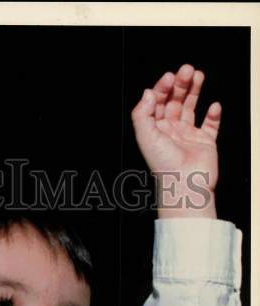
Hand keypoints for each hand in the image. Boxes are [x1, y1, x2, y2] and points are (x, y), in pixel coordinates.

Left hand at [131, 64, 219, 218]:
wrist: (185, 184)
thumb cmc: (163, 164)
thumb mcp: (146, 137)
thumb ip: (142, 114)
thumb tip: (148, 92)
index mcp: (155, 130)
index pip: (157, 103)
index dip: (162, 88)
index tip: (169, 76)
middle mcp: (171, 131)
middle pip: (174, 101)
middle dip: (180, 84)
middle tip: (187, 70)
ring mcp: (188, 136)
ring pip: (191, 108)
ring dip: (195, 91)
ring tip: (199, 75)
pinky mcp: (204, 143)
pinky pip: (210, 125)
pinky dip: (213, 115)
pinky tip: (214, 106)